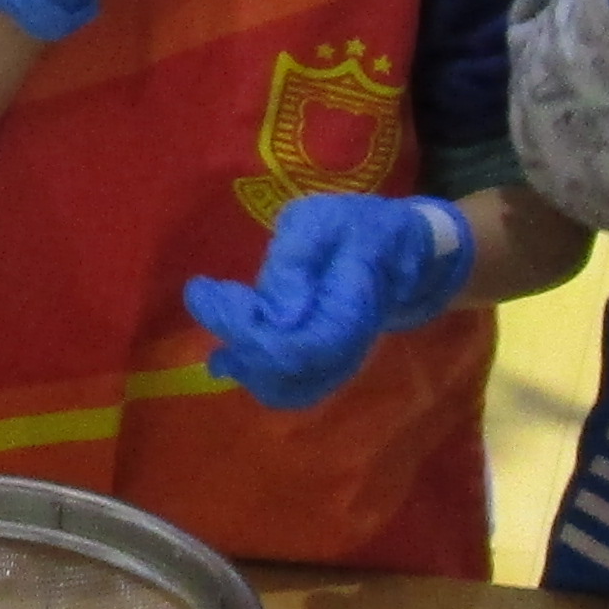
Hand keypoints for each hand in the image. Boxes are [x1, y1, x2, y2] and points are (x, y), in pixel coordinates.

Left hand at [185, 193, 474, 410]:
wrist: (405, 251)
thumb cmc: (361, 227)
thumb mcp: (325, 220)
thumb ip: (298, 259)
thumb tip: (276, 315)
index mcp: (351, 308)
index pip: (298, 345)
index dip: (245, 329)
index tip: (203, 290)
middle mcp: (347, 347)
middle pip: (287, 372)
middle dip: (237, 340)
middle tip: (206, 298)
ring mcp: (338, 361)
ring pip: (286, 388)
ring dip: (242, 362)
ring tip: (213, 323)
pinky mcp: (327, 365)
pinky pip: (290, 386)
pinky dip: (254, 373)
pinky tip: (227, 354)